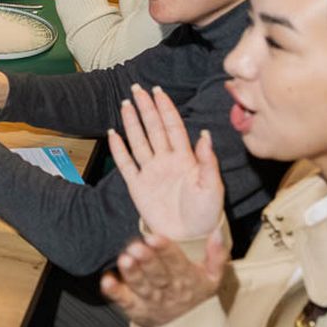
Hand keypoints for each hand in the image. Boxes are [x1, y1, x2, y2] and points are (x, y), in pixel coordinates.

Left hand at [101, 232, 226, 326]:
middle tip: (136, 246)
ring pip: (141, 287)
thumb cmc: (194, 292)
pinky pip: (124, 301)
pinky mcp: (135, 308)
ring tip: (124, 259)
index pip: (176, 262)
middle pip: (158, 274)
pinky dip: (115, 292)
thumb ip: (217, 255)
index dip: (165, 250)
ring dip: (132, 274)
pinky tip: (106, 281)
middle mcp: (168, 289)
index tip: (154, 237)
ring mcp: (150, 300)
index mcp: (187, 277)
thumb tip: (217, 232)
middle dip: (147, 260)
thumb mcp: (212, 277)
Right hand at [106, 84, 224, 240]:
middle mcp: (166, 161)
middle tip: (137, 90)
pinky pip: (126, 164)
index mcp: (185, 159)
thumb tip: (205, 134)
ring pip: (138, 141)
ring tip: (125, 105)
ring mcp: (150, 172)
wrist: (189, 237)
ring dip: (132, 123)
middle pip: (153, 129)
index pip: (173, 127)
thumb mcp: (213, 187)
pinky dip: (119, 149)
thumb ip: (207, 160)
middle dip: (146, 108)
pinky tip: (113, 134)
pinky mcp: (138, 186)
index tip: (158, 92)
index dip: (166, 109)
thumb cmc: (205, 213)